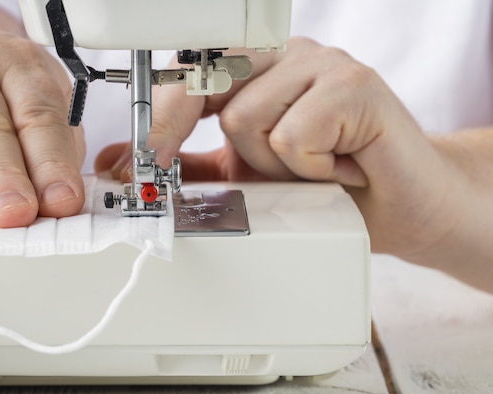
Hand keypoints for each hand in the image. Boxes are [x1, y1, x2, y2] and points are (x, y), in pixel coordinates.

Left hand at [95, 37, 460, 263]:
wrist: (398, 209)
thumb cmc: (325, 190)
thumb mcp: (244, 178)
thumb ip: (190, 166)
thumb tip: (122, 162)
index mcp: (258, 70)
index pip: (193, 73)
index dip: (164, 117)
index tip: (143, 158)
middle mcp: (287, 56)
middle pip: (212, 91)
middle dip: (219, 147)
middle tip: (245, 173)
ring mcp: (323, 63)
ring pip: (247, 118)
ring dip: (274, 166)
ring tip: (312, 172)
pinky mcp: (354, 84)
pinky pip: (293, 135)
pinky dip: (309, 170)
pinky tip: (338, 169)